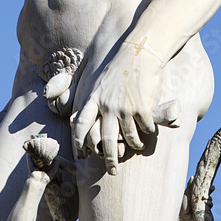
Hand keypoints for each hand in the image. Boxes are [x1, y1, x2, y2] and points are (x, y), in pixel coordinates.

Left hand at [71, 45, 163, 173]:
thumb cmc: (119, 62)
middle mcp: (106, 106)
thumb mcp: (96, 75)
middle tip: (112, 170)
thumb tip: (72, 106)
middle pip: (104, 140)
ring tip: (137, 146)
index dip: (80, 142)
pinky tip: (149, 131)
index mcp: (93, 98)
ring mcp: (125, 108)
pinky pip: (145, 129)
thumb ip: (87, 92)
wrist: (140, 50)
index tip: (82, 153)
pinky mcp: (142, 109)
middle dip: (108, 159)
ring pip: (128, 138)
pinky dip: (148, 132)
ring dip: (134, 145)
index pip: (81, 126)